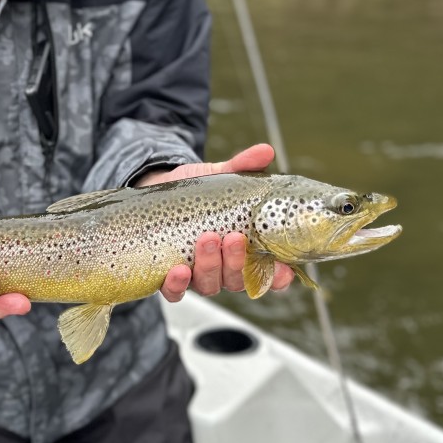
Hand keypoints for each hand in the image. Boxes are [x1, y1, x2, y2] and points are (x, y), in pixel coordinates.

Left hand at [135, 145, 294, 301]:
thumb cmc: (197, 190)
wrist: (159, 188)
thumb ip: (243, 166)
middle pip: (238, 280)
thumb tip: (266, 150)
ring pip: (210, 286)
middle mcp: (224, 269)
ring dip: (210, 266)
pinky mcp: (168, 277)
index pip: (269, 273)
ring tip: (206, 239)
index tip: (284, 269)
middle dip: (237, 261)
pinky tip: (178, 270)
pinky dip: (178, 286)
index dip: (279, 277)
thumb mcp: (220, 176)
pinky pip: (175, 293)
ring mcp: (197, 275)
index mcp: (245, 251)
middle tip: (233, 237)